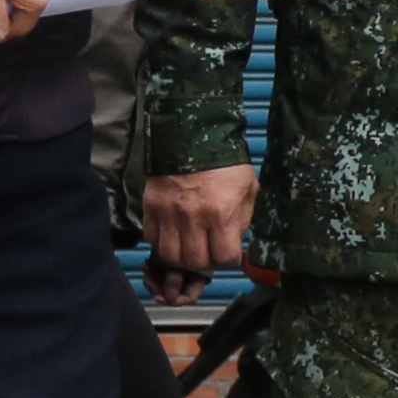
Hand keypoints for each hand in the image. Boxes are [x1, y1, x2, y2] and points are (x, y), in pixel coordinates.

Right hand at [141, 161, 255, 302]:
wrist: (192, 136)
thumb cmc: (226, 164)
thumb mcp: (247, 189)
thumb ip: (242, 219)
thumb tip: (233, 242)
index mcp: (222, 213)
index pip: (225, 258)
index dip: (228, 258)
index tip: (227, 250)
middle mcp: (193, 218)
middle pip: (195, 262)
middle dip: (204, 261)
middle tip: (207, 249)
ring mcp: (169, 214)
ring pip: (170, 256)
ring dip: (181, 256)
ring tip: (189, 245)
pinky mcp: (151, 207)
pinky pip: (151, 238)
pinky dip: (161, 240)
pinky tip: (172, 231)